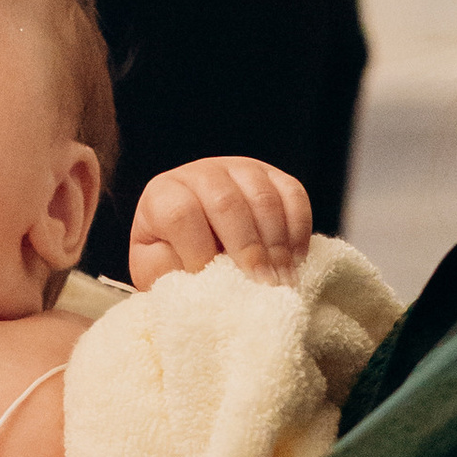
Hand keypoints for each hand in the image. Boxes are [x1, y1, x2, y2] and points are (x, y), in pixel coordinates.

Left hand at [129, 157, 312, 289]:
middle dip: (248, 251)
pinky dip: (298, 230)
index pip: (180, 214)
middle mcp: (201, 174)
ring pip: (263, 198)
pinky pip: (293, 194)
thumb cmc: (175, 259)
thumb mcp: (159, 270)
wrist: (198, 241)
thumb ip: (166, 271)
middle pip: (227, 204)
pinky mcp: (273, 175)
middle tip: (261, 286)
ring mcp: (239, 169)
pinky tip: (295, 261)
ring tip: (281, 282)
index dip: (199, 252)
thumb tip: (196, 276)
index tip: (215, 287)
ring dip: (276, 246)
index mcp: (163, 194)